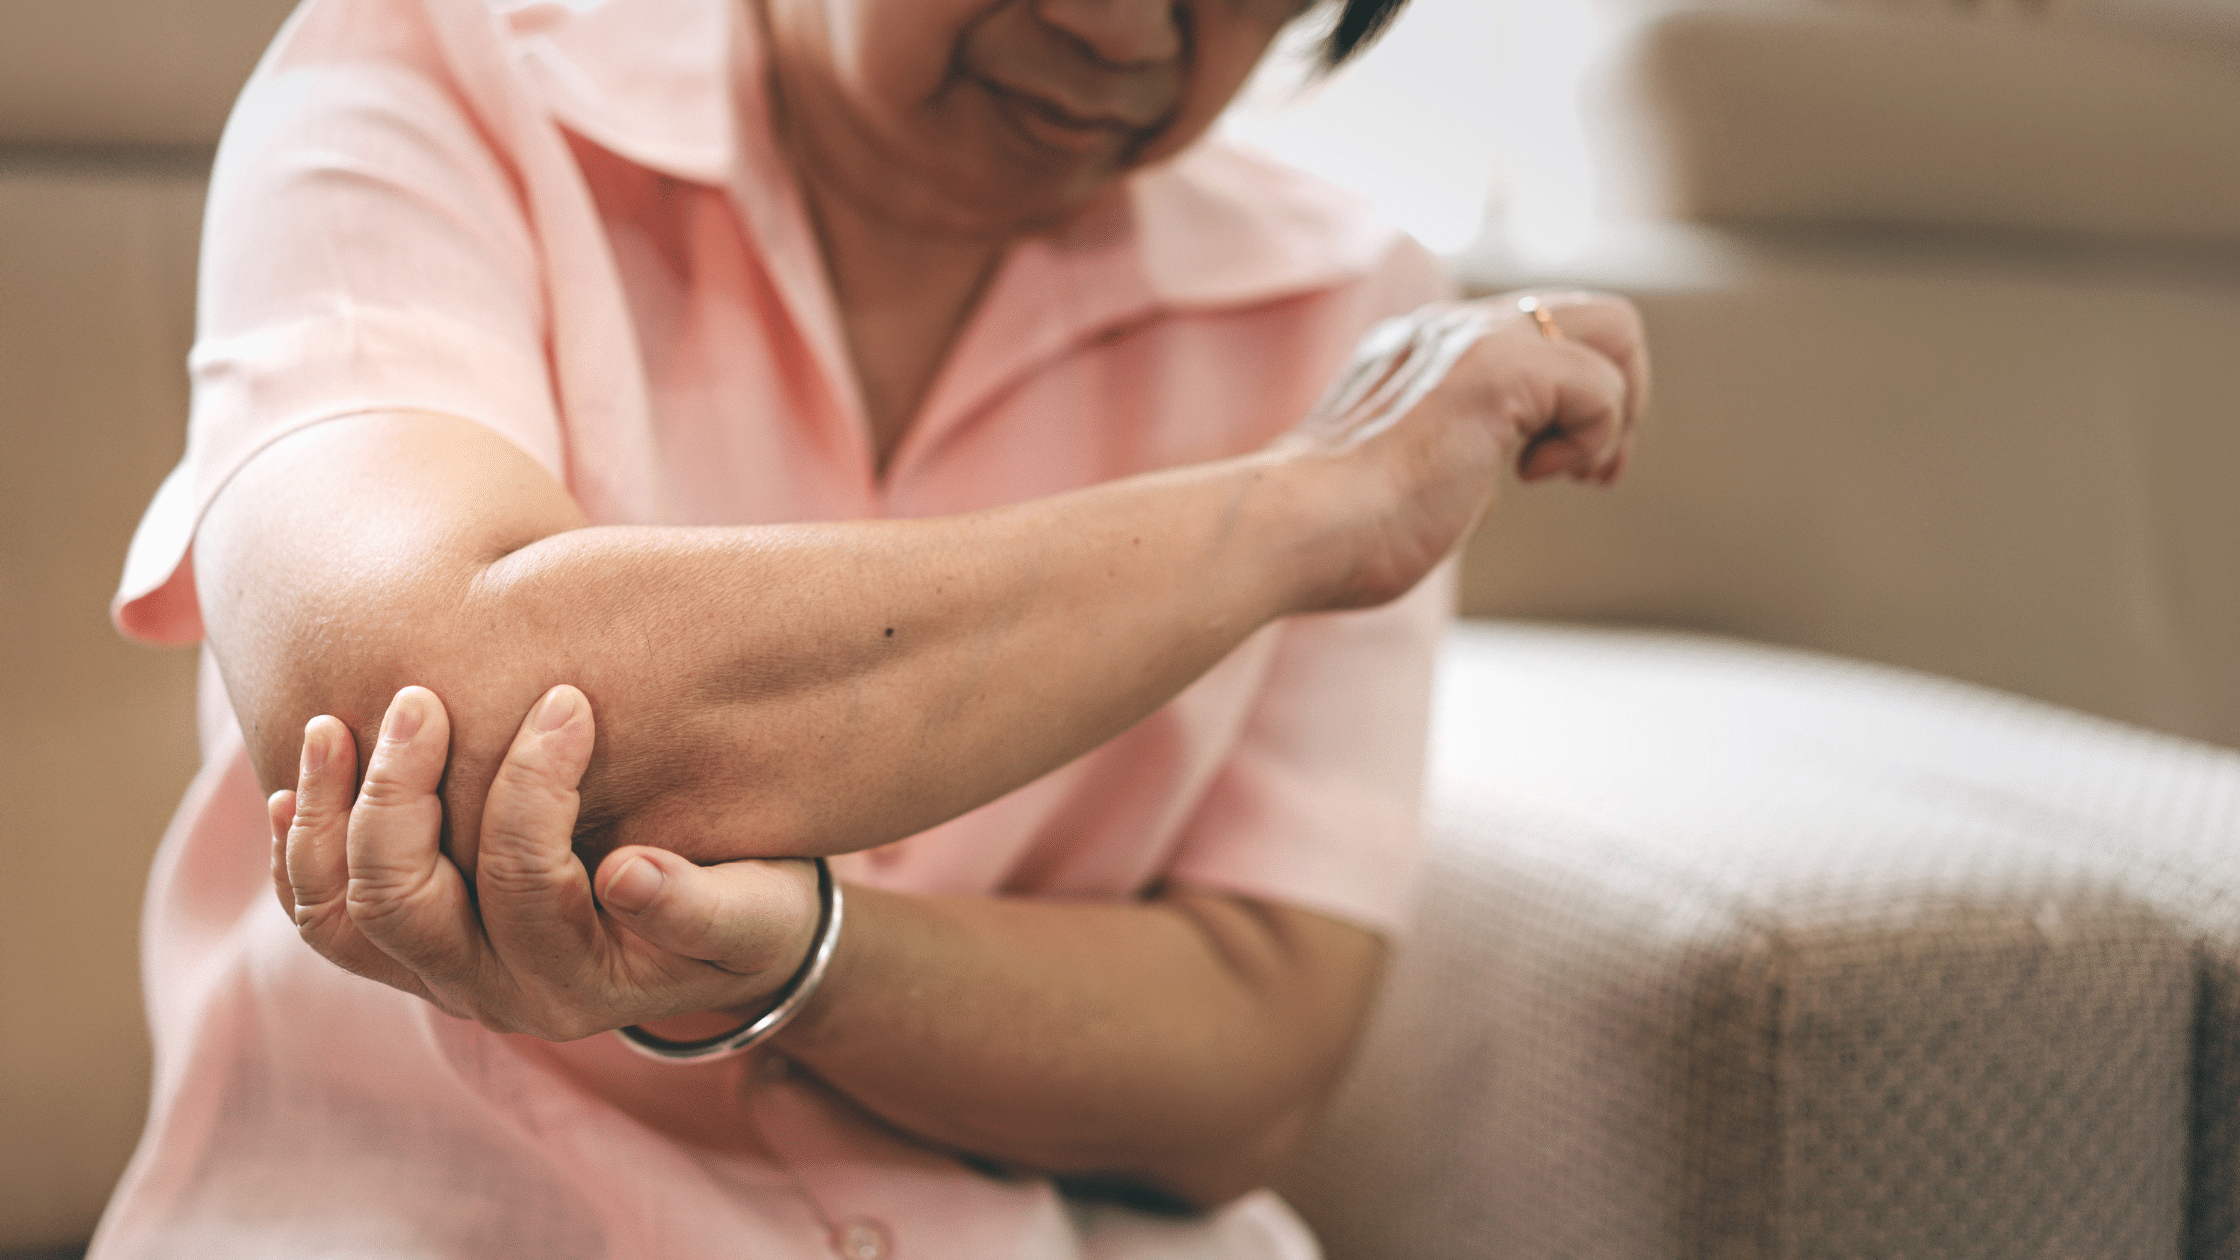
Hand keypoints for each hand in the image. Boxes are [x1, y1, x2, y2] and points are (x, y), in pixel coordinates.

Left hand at [267, 684, 822, 1039]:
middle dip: (399, 795)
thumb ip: (700, 907)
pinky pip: (328, 917)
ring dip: (329, 820)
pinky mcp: (414, 947)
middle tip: (419, 700)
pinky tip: (305, 775)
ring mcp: (442, 975)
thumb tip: (628, 876)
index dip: (534, 784)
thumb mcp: (759, 913)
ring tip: (331, 725)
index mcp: (578, 986)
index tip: (566, 698)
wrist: (724, 939)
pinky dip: (304, 850)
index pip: (524, 882)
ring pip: (343, 919)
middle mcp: (493, 994)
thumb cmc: (752, 909)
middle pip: (403, 906)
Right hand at [1283, 289, 1648, 607]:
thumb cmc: (1336, 531)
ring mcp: (1477, 338)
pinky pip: (1602, 387)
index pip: (1543, 332)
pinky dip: (1592, 441)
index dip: (1578, 400)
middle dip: (1623, 395)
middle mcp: (1454, 326)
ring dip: (1617, 417)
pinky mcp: (1499, 370)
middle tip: (1596, 472)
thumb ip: (1453, 454)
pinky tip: (1531, 477)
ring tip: (1571, 476)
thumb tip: (1492, 479)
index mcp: (1427, 347)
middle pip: (1597, 315)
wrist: (1295, 528)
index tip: (1560, 470)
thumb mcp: (1406, 478)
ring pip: (1614, 332)